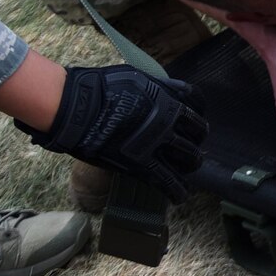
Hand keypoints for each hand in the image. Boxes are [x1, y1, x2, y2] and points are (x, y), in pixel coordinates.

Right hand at [18, 65, 206, 197]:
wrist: (78, 109)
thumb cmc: (100, 88)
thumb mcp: (136, 77)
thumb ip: (157, 87)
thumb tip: (167, 90)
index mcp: (167, 98)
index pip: (197, 104)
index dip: (197, 113)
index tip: (194, 120)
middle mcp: (169, 122)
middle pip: (197, 134)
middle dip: (196, 140)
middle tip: (190, 145)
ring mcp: (157, 144)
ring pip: (189, 159)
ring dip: (191, 164)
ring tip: (187, 169)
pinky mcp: (142, 165)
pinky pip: (167, 182)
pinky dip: (177, 191)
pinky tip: (180, 197)